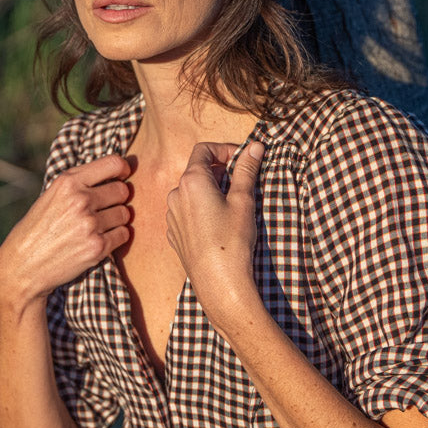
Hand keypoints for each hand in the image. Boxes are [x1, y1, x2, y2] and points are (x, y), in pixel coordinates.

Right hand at [0, 154, 132, 306]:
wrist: (23, 265)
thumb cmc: (37, 228)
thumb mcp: (52, 195)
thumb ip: (79, 183)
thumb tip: (115, 175)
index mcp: (68, 182)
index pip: (113, 164)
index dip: (123, 169)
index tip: (124, 175)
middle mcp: (81, 199)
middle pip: (123, 190)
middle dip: (118, 198)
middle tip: (107, 207)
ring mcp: (90, 224)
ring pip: (125, 213)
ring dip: (118, 219)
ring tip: (100, 225)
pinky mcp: (97, 246)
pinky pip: (124, 234)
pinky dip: (116, 237)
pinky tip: (101, 239)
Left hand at [165, 140, 264, 321]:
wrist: (218, 282)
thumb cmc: (232, 240)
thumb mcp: (243, 200)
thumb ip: (246, 169)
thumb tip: (255, 146)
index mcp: (192, 181)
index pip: (203, 149)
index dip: (224, 149)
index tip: (242, 159)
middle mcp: (175, 194)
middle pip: (197, 170)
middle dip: (220, 172)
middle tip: (242, 184)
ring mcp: (171, 215)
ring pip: (191, 192)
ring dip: (210, 191)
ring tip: (231, 207)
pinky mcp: (173, 233)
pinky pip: (186, 212)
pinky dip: (201, 209)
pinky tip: (218, 225)